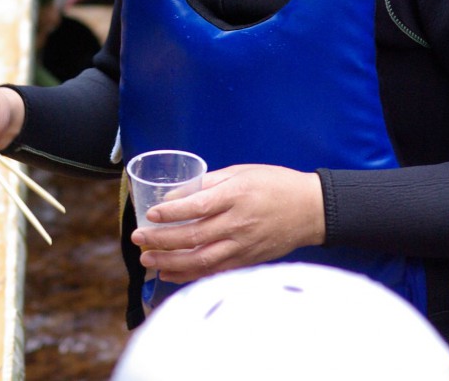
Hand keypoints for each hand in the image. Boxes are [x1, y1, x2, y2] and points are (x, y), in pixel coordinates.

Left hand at [130, 164, 325, 282]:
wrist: (310, 209)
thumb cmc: (274, 185)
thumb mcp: (241, 172)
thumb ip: (208, 183)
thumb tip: (174, 195)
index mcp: (236, 196)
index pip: (198, 206)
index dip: (172, 213)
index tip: (150, 214)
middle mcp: (238, 224)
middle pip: (194, 237)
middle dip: (161, 240)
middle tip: (138, 239)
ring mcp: (243, 246)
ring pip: (201, 260)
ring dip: (170, 262)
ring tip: (147, 260)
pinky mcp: (247, 260)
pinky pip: (214, 272)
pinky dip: (190, 275)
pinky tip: (170, 273)